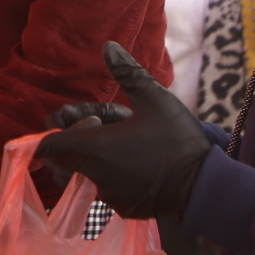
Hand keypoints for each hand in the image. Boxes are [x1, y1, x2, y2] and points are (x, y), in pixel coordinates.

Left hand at [36, 42, 211, 219]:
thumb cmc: (177, 139)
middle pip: (61, 163)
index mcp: (95, 147)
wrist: (203, 183)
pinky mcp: (122, 209)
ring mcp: (107, 195)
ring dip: (88, 162)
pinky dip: (108, 178)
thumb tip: (107, 45)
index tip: (78, 121)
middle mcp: (94, 174)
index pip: (51, 145)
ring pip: (81, 178)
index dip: (56, 132)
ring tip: (116, 146)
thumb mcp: (154, 99)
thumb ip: (127, 73)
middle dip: (70, 146)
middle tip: (98, 129)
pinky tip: (131, 165)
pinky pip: (103, 192)